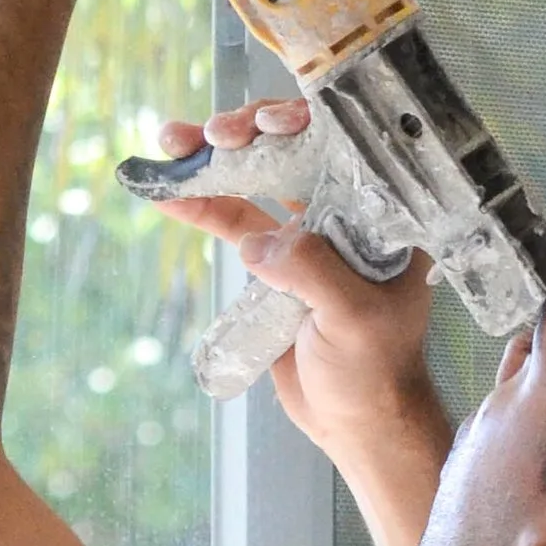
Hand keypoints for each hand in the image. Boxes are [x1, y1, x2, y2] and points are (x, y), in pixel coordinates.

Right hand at [146, 99, 444, 462]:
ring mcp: (304, 235)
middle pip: (290, 154)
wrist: (356, 422)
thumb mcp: (353, 319)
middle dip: (247, 134)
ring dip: (212, 161)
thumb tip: (259, 243)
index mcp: (379, 215)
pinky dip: (199, 204)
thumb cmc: (376, 370)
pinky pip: (232, 223)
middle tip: (211, 133)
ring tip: (171, 143)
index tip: (264, 124)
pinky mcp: (272, 264)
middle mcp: (343, 214)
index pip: (341, 149)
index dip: (300, 124)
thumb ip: (312, 272)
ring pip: (253, 183)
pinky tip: (167, 190)